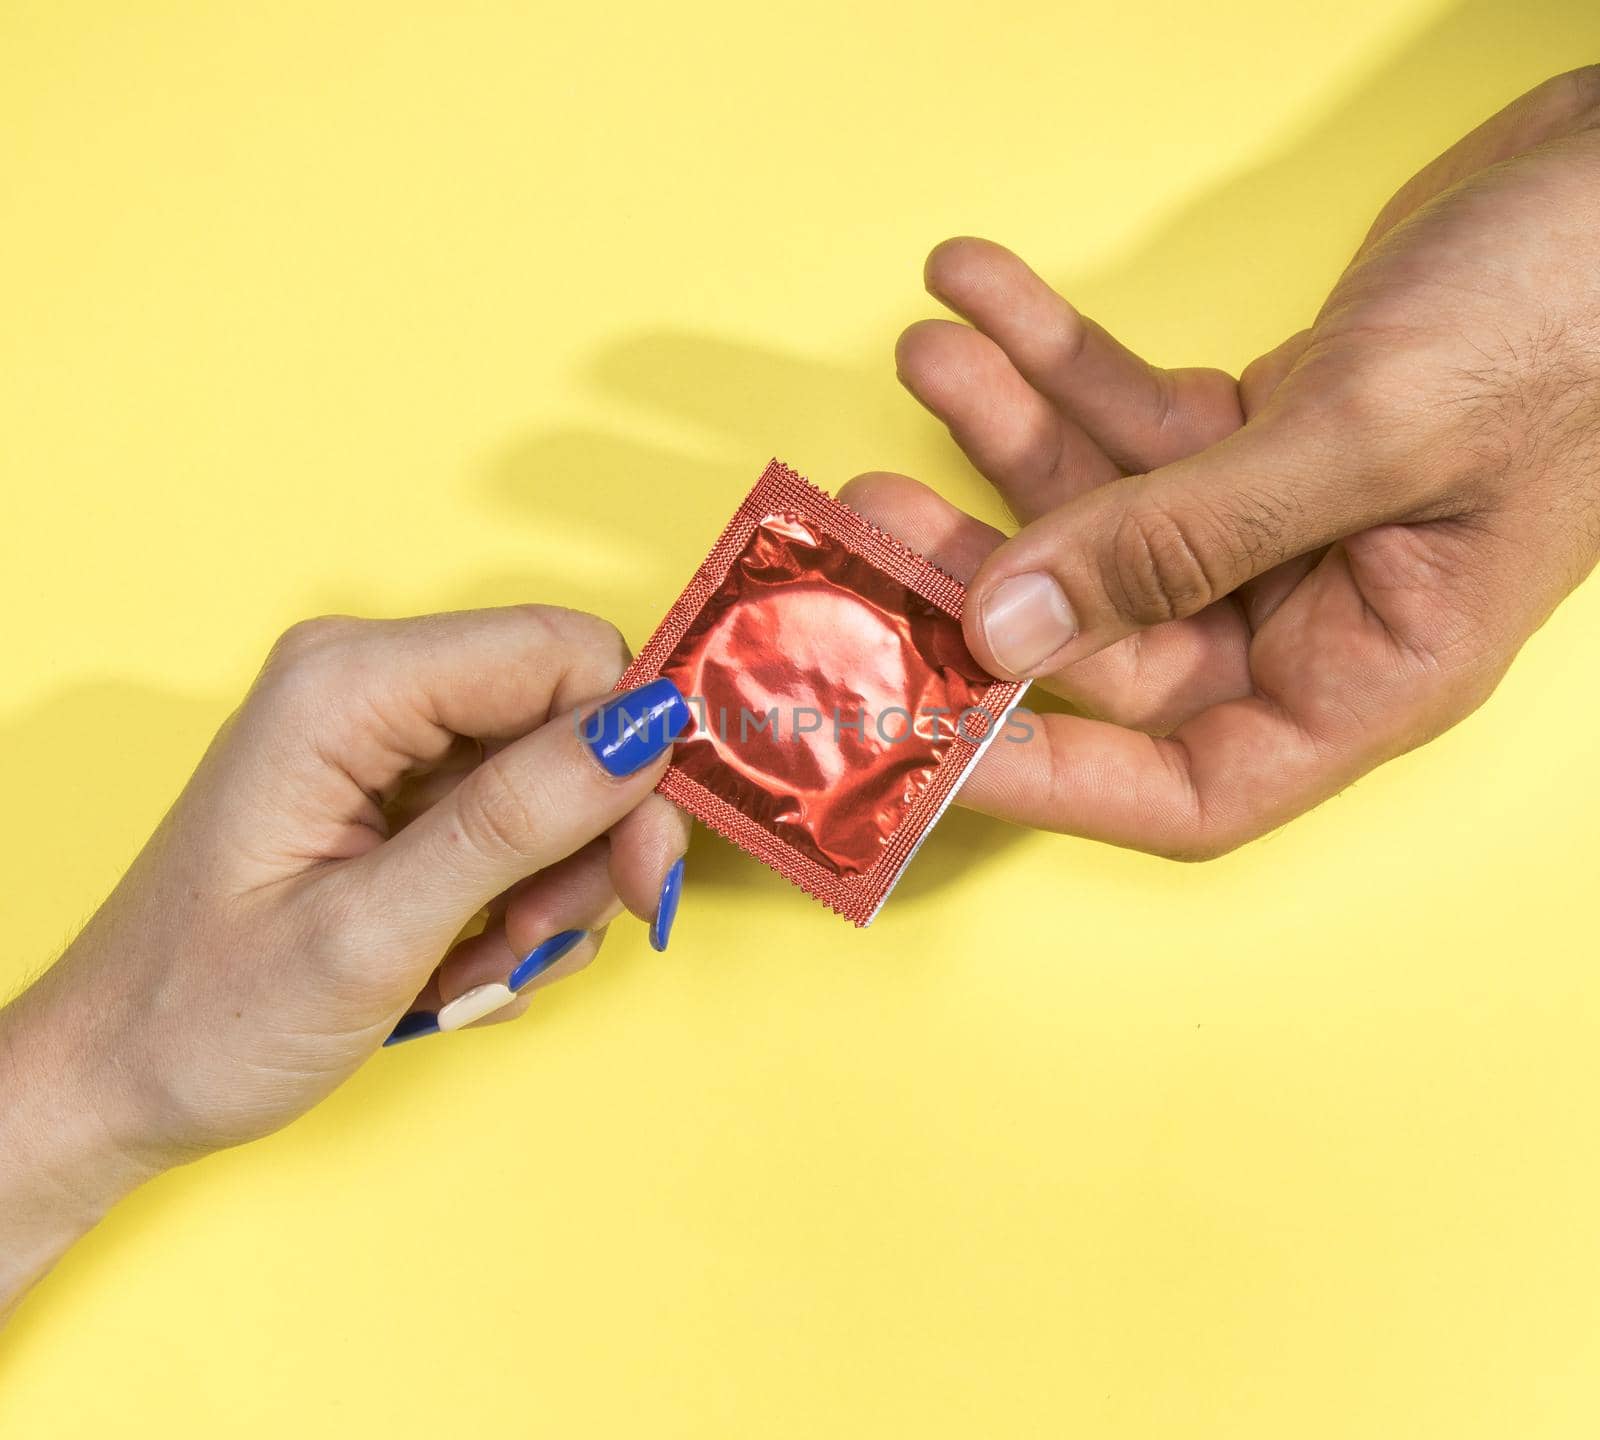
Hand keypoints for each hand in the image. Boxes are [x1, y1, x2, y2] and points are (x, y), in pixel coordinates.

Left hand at [0, 607, 688, 1313]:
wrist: (114, 1082)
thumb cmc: (204, 1017)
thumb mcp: (372, 931)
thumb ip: (513, 821)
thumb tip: (644, 731)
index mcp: (347, 686)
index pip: (561, 652)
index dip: (627, 751)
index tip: (636, 867)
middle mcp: (369, 687)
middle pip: (568, 718)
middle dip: (586, 838)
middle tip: (547, 935)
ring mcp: (383, 740)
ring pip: (555, 781)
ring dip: (548, 889)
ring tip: (476, 962)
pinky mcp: (397, 792)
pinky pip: (516, 822)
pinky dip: (516, 902)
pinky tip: (460, 960)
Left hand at [845, 67, 1599, 858]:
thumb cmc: (1576, 315)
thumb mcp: (1370, 434)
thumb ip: (1182, 539)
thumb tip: (1010, 630)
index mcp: (1366, 676)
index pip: (1177, 784)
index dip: (1039, 776)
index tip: (914, 731)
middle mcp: (1312, 617)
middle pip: (1102, 634)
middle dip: (980, 561)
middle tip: (868, 505)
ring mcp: (1281, 525)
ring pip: (1104, 512)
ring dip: (1006, 432)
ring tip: (927, 353)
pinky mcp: (1262, 435)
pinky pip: (1135, 417)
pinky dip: (1061, 356)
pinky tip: (979, 291)